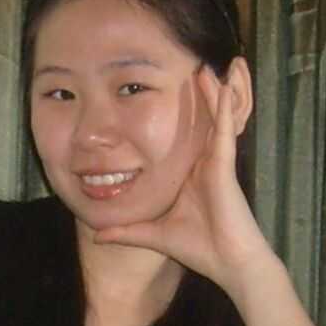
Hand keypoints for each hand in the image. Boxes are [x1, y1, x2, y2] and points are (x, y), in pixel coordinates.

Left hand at [90, 60, 275, 287]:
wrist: (228, 264)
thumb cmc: (199, 248)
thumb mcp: (152, 234)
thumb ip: (127, 230)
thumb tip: (97, 234)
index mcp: (192, 173)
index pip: (186, 135)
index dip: (184, 111)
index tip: (171, 88)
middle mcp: (206, 162)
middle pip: (204, 118)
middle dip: (203, 92)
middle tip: (197, 62)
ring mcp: (216, 161)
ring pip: (217, 116)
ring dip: (217, 89)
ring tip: (216, 62)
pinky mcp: (224, 164)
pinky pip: (223, 129)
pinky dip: (223, 106)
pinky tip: (222, 84)